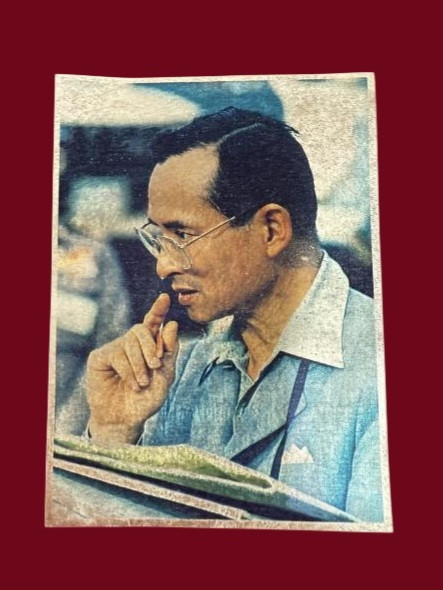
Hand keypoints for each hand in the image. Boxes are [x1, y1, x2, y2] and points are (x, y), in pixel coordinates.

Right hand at [86, 293, 177, 443]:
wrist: (126, 420)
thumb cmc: (146, 399)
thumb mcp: (165, 376)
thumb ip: (169, 351)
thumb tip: (172, 324)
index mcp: (149, 345)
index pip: (154, 323)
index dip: (158, 309)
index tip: (165, 298)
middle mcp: (131, 343)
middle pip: (142, 328)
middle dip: (150, 346)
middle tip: (155, 365)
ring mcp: (115, 348)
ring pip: (130, 342)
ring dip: (140, 364)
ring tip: (142, 383)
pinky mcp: (100, 357)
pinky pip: (117, 354)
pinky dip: (128, 370)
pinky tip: (132, 384)